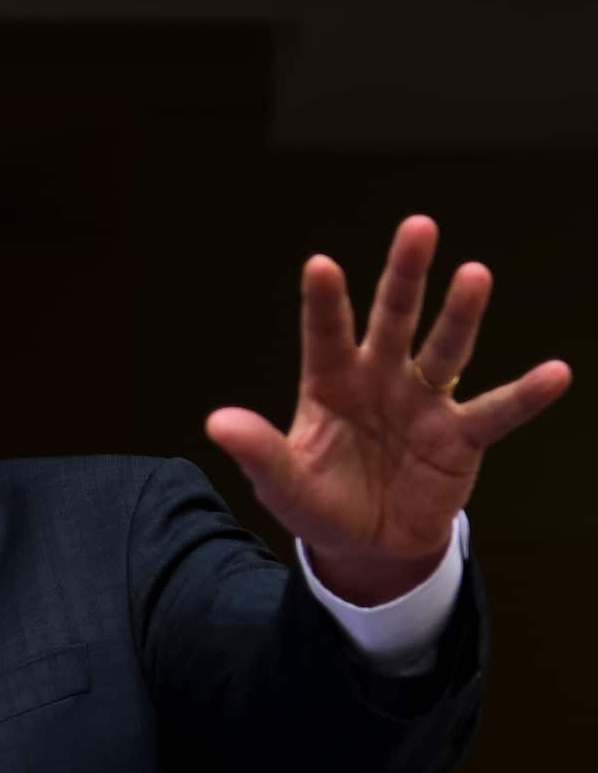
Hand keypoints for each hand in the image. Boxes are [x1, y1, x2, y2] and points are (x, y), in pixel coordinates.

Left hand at [205, 215, 570, 604]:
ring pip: (444, 351)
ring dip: (460, 315)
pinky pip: (495, 413)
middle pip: (393, 319)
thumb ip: (258, 452)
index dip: (324, 302)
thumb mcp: (282, 483)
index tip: (321, 264)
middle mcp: (379, 379)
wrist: (367, 545)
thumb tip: (216, 422)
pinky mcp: (459, 438)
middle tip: (418, 227)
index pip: (325, 334)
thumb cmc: (320, 501)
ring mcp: (423, 404)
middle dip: (404, 276)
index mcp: (330, 383)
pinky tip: (555, 372)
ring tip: (475, 274)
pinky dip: (524, 396)